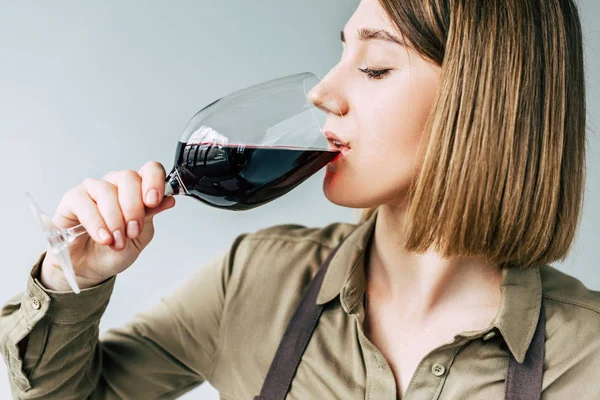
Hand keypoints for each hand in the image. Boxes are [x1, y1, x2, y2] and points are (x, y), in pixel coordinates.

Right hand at [40, 161, 175, 290]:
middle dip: (134, 208)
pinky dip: (96, 223)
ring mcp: (93, 189)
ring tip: (117, 241)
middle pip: (128, 178)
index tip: (153, 201)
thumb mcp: (141, 235)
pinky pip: (84, 203)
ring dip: (115, 219)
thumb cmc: (115, 249)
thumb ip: (151, 214)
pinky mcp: (72, 199)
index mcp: (137, 188)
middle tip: (133, 231)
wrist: (90, 268)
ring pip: (107, 190)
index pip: (150, 170)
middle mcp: (115, 184)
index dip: (154, 181)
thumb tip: (169, 200)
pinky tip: (103, 237)